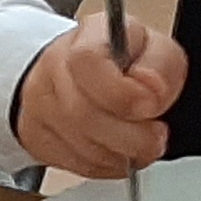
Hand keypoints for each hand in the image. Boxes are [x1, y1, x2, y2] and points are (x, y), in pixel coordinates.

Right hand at [11, 4, 186, 177]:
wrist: (82, 75)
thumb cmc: (125, 62)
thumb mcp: (155, 49)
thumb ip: (162, 65)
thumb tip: (152, 91)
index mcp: (88, 35)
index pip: (88, 61)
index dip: (122, 93)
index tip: (150, 107)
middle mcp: (56, 65)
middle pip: (82, 112)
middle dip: (131, 136)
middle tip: (155, 137)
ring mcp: (42, 103)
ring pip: (81, 144)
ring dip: (120, 153)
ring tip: (139, 146)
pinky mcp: (39, 137)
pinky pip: (76, 163)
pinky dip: (106, 165)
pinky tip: (117, 151)